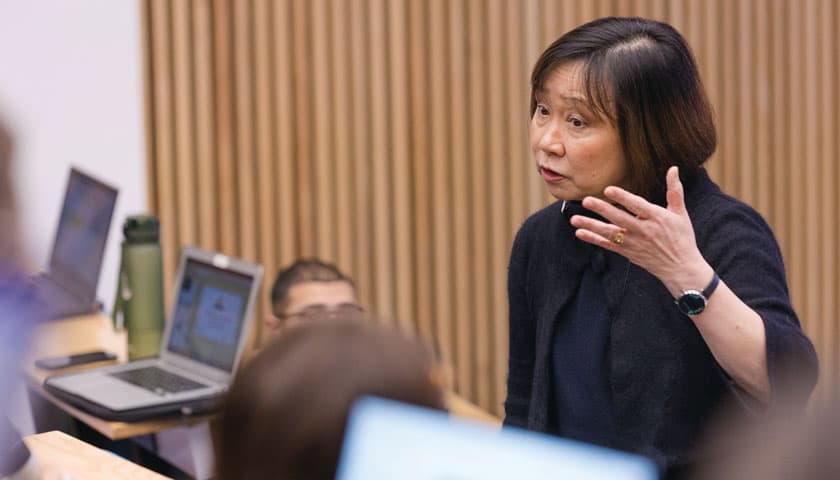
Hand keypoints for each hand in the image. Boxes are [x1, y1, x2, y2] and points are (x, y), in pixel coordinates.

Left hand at [569, 166, 711, 294]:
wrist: (681, 268)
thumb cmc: (681, 238)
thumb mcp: (680, 213)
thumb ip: (674, 190)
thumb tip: (673, 169)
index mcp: (657, 218)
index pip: (637, 206)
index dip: (623, 198)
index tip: (608, 190)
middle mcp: (644, 230)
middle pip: (619, 218)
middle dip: (602, 210)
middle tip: (586, 201)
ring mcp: (634, 243)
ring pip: (610, 233)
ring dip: (591, 226)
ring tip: (575, 219)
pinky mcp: (628, 252)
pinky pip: (608, 245)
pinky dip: (594, 239)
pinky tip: (580, 233)